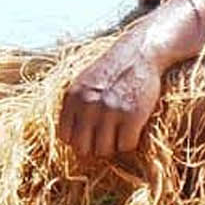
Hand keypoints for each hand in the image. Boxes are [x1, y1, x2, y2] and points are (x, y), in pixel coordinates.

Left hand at [56, 37, 162, 158]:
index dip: (77, 141)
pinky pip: (126, 145)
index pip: (65, 136)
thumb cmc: (111, 70)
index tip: (88, 138)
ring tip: (118, 134)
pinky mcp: (132, 116)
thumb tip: (70, 139)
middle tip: (105, 140)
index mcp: (73, 97)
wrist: (139, 54)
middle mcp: (88, 105)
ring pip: (104, 150)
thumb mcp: (84, 83)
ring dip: (112, 147)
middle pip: (83, 148)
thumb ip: (75, 106)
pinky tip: (132, 130)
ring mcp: (109, 111)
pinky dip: (129, 143)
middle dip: (94, 148)